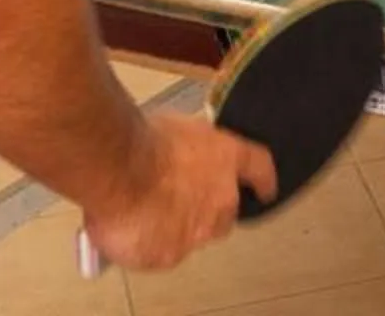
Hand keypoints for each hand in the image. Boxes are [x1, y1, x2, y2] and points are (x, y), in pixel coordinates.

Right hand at [83, 113, 277, 272]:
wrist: (119, 170)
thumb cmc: (141, 141)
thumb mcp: (177, 127)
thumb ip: (192, 147)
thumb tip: (185, 152)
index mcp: (227, 158)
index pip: (258, 168)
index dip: (262, 180)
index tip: (265, 189)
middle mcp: (222, 200)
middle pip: (224, 213)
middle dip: (204, 211)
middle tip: (173, 200)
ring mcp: (198, 232)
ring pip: (190, 237)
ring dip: (171, 229)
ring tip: (139, 212)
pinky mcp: (168, 256)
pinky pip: (158, 254)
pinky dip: (144, 247)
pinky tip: (127, 229)